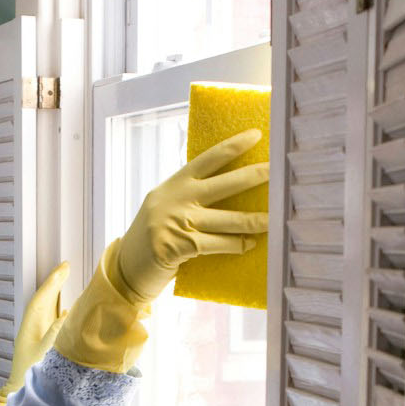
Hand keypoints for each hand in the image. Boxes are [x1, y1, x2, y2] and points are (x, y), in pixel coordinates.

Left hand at [9, 261, 70, 385]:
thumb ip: (55, 334)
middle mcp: (32, 328)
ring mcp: (37, 334)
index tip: (63, 269)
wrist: (21, 392)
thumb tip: (66, 315)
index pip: (41, 299)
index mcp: (29, 329)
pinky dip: (60, 311)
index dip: (52, 283)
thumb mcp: (44, 354)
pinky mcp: (43, 343)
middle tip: (66, 267)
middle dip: (54, 283)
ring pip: (47, 308)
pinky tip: (68, 308)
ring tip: (66, 279)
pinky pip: (52, 320)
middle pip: (43, 300)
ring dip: (56, 294)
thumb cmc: (30, 376)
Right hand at [116, 128, 268, 304]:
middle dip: (255, 176)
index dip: (233, 146)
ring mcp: (177, 221)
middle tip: (278, 170)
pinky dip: (237, 245)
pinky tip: (249, 244)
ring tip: (275, 218)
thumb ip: (189, 198)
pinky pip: (219, 244)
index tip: (256, 135)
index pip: (208, 159)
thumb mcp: (165, 209)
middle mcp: (175, 198)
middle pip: (225, 184)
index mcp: (173, 184)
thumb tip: (230, 190)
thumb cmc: (152, 239)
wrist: (125, 270)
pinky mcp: (180, 246)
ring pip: (228, 219)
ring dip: (255, 220)